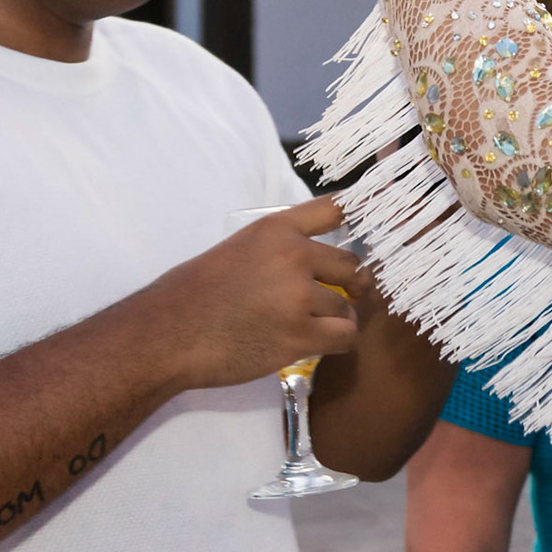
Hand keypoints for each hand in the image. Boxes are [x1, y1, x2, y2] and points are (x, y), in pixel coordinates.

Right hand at [151, 196, 362, 389]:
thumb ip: (277, 248)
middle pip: (350, 264)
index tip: (382, 213)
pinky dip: (337, 342)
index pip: (334, 208)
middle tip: (341, 296)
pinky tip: (320, 344)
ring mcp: (298, 296)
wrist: (169, 333)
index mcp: (274, 229)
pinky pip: (344, 336)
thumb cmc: (195, 295)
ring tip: (312, 327)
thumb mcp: (237, 250)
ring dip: (336, 319)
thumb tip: (314, 259)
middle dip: (349, 284)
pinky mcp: (300, 335)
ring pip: (346, 306)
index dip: (362, 210)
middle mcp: (292, 256)